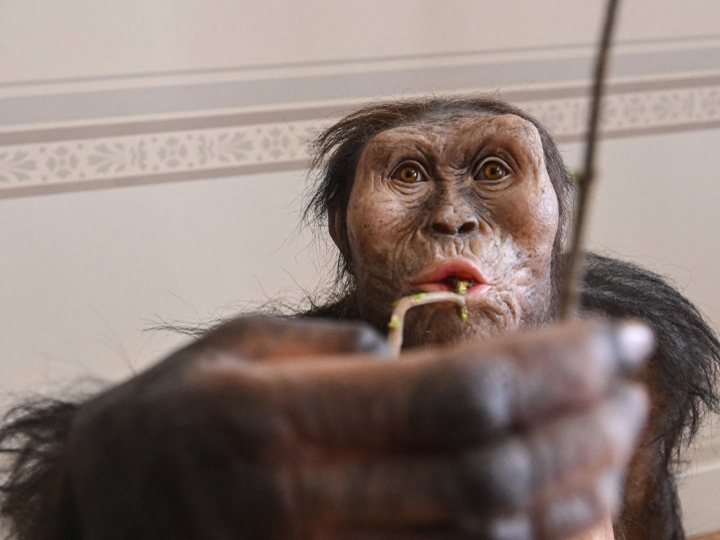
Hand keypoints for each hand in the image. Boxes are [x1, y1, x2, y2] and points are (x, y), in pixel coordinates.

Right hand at [68, 317, 650, 539]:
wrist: (100, 512)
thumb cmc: (172, 417)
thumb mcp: (240, 348)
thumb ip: (340, 350)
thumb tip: (431, 357)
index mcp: (277, 420)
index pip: (457, 394)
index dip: (555, 366)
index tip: (615, 337)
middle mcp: (304, 504)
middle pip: (493, 472)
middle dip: (584, 423)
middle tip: (629, 380)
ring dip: (576, 487)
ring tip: (615, 435)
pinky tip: (570, 507)